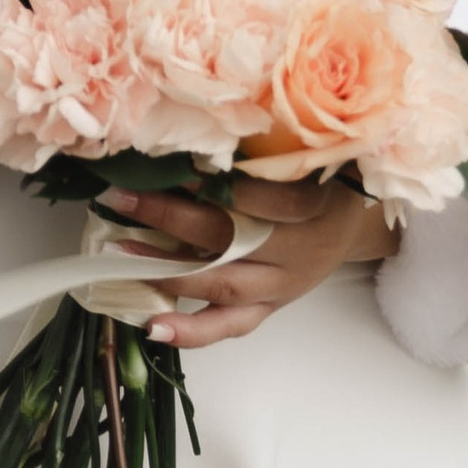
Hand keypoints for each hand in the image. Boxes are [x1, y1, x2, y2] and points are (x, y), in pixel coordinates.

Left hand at [96, 172, 396, 351]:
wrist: (347, 226)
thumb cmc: (314, 180)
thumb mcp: (301, 159)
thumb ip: (257, 154)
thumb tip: (186, 137)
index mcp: (315, 206)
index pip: (275, 199)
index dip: (226, 185)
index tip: (177, 164)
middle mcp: (300, 251)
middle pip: (234, 239)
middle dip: (172, 218)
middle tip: (123, 198)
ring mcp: (282, 285)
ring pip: (223, 285)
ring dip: (167, 271)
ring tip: (120, 256)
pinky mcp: (269, 309)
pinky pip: (230, 326)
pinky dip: (191, 331)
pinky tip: (153, 327)